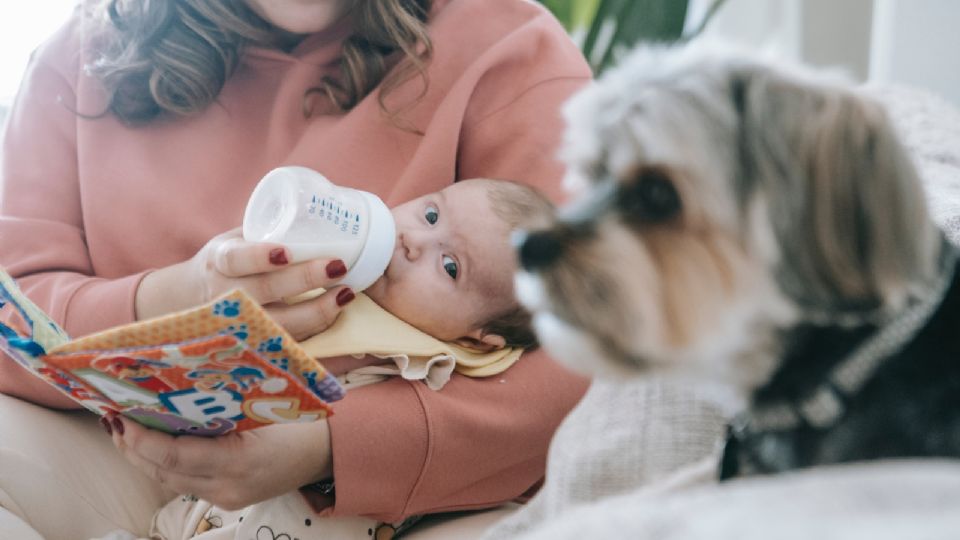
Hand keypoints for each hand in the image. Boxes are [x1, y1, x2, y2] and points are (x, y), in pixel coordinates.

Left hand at [106, 413, 331, 509]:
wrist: (325, 453)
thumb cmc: (297, 422)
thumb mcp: (260, 407)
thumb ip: (220, 405)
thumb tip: (175, 385)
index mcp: (237, 460)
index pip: (172, 455)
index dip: (141, 438)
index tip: (121, 416)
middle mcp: (227, 486)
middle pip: (162, 472)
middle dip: (131, 447)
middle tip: (112, 419)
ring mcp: (226, 497)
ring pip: (168, 480)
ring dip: (142, 457)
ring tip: (124, 431)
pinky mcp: (226, 500)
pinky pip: (184, 483)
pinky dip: (163, 464)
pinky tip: (153, 445)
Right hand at [136, 228, 355, 339]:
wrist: (191, 301)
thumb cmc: (228, 263)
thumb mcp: (234, 242)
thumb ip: (264, 232)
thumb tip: (319, 210)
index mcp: (220, 262)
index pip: (236, 259)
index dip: (259, 257)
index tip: (286, 252)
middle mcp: (226, 295)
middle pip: (265, 290)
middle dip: (304, 279)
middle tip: (338, 265)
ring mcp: (239, 323)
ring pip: (279, 323)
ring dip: (317, 310)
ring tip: (346, 294)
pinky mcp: (254, 343)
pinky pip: (286, 341)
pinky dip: (314, 329)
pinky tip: (336, 314)